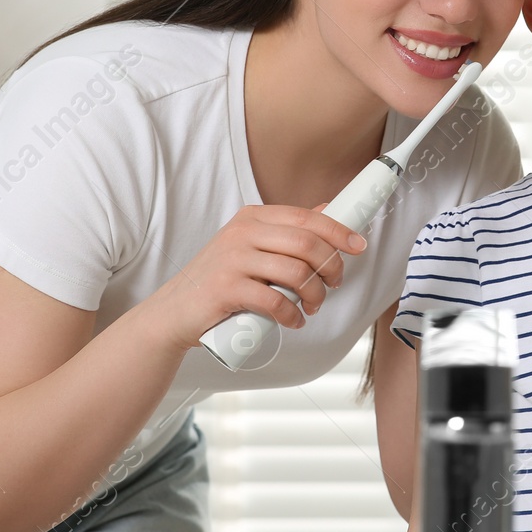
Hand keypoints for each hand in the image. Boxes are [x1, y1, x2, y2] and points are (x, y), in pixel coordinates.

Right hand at [149, 202, 366, 351]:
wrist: (173, 312)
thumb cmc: (219, 281)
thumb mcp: (250, 247)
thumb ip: (286, 230)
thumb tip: (328, 210)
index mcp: (252, 218)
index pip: (306, 217)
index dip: (338, 231)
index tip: (358, 246)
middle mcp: (241, 233)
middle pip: (306, 243)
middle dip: (330, 266)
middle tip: (334, 285)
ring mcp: (232, 260)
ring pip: (296, 273)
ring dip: (315, 295)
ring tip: (312, 307)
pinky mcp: (226, 289)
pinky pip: (275, 301)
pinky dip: (293, 315)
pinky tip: (294, 321)